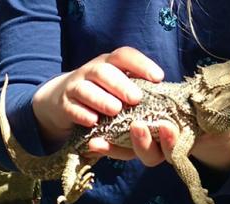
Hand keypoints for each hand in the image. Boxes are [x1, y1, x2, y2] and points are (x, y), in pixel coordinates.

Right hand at [32, 46, 167, 161]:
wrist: (63, 100)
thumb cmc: (102, 95)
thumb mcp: (117, 86)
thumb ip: (136, 87)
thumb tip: (166, 96)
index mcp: (110, 64)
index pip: (124, 56)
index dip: (141, 64)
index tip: (158, 78)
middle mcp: (92, 71)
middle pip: (104, 71)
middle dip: (121, 84)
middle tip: (136, 98)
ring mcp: (75, 87)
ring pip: (85, 88)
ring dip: (101, 99)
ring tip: (115, 110)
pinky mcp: (63, 104)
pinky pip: (70, 107)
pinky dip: (81, 114)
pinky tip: (92, 121)